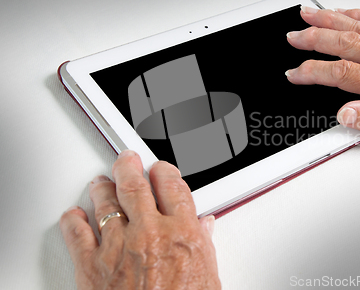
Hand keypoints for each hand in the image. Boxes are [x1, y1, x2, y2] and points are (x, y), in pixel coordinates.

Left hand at [60, 150, 220, 289]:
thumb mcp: (208, 278)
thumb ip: (205, 245)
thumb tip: (205, 227)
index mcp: (181, 233)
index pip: (171, 184)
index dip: (164, 171)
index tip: (160, 170)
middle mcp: (149, 234)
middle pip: (135, 184)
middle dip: (129, 165)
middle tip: (126, 160)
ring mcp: (118, 247)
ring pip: (104, 201)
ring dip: (102, 187)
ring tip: (101, 184)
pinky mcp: (91, 266)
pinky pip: (76, 232)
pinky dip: (73, 219)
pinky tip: (76, 215)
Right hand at [286, 6, 359, 148]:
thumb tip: (344, 114)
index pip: (340, 73)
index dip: (312, 72)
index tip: (295, 74)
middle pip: (343, 42)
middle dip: (313, 37)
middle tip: (293, 36)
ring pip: (357, 27)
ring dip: (329, 19)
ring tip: (309, 14)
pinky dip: (357, 14)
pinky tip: (343, 11)